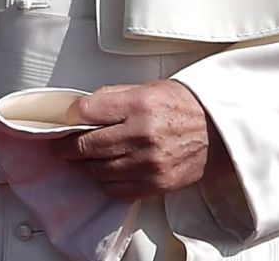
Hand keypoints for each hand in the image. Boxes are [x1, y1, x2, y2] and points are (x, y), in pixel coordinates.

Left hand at [47, 80, 223, 199]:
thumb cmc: (183, 106)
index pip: (87, 111)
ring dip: (85, 166)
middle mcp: (142, 134)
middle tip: (60, 147)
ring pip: (98, 171)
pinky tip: (104, 173)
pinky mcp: (156, 184)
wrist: (218, 131)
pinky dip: (105, 182)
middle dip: (67, 147)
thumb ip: (113, 97)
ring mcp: (149, 162)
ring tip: (82, 160)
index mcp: (139, 104)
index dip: (69, 118)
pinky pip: (116, 189)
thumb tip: (82, 109)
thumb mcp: (148, 88)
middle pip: (87, 145)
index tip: (64, 121)